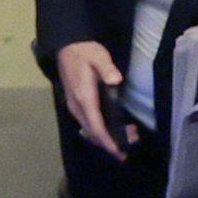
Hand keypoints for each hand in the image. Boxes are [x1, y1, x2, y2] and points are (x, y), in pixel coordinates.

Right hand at [50, 40, 127, 159]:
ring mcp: (75, 107)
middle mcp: (77, 107)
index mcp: (84, 99)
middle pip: (93, 133)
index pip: (96, 127)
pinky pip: (87, 124)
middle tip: (131, 141)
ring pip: (89, 130)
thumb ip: (107, 69)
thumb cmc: (85, 52)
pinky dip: (99, 131)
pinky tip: (111, 128)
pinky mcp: (75, 104)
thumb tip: (116, 80)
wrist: (66, 46)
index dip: (108, 141)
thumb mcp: (99, 57)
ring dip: (105, 137)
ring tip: (126, 136)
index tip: (119, 152)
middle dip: (111, 142)